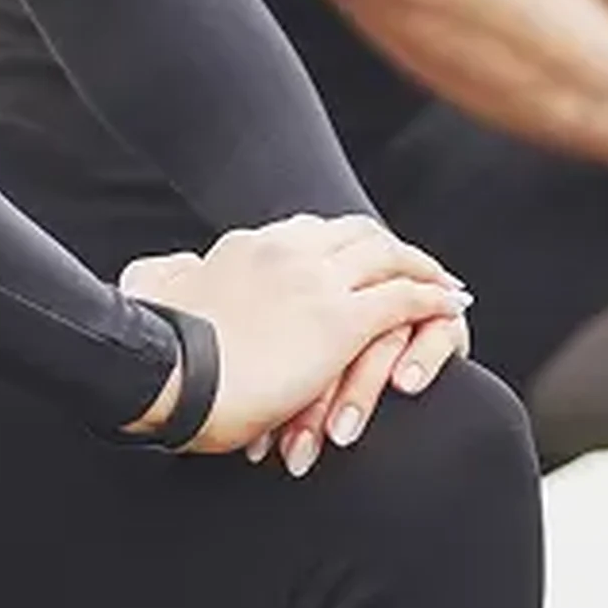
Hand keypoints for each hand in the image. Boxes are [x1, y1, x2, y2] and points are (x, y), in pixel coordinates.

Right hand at [121, 215, 470, 468]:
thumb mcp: (155, 290)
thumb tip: (174, 265)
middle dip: (391, 248)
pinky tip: (453, 306)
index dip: (341, 243)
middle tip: (416, 265)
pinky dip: (434, 299)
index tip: (357, 255)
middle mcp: (287, 251)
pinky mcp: (340, 322)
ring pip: (389, 258)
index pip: (308, 233)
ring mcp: (317, 283)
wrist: (165, 374)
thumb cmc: (153, 351)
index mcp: (247, 246)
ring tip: (446, 285)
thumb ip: (170, 273)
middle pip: (356, 234)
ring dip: (423, 268)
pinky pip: (405, 299)